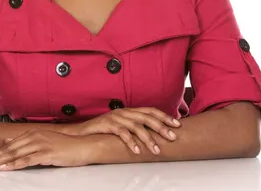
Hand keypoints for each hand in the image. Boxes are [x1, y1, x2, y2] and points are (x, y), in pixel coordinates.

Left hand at [0, 131, 94, 170]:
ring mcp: (41, 144)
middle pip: (10, 149)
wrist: (83, 145)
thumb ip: (27, 141)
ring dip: (1, 161)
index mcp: (32, 133)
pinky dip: (16, 164)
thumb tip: (10, 141)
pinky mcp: (47, 153)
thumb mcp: (43, 141)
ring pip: (16, 153)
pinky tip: (7, 168)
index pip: (10, 144)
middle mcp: (35, 136)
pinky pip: (28, 159)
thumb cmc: (65, 146)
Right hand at [66, 107, 180, 154]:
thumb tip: (154, 135)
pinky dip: (130, 142)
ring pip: (136, 126)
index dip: (164, 116)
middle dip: (161, 127)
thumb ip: (134, 127)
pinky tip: (136, 150)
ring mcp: (115, 117)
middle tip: (172, 137)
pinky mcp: (107, 124)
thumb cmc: (104, 130)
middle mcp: (124, 112)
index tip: (177, 124)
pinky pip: (121, 133)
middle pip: (146, 117)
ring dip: (148, 138)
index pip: (150, 110)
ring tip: (156, 149)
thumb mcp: (121, 126)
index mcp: (129, 111)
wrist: (83, 131)